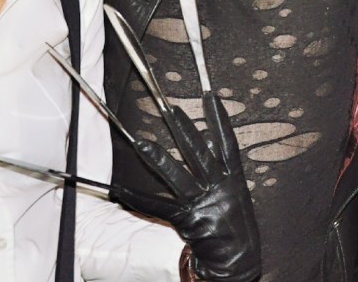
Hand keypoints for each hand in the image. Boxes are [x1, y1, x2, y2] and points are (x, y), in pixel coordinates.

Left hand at [116, 93, 259, 281]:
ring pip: (178, 177)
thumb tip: (212, 146)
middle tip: (171, 109)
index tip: (210, 96)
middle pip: (199, 154)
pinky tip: (119, 190)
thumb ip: (223, 172)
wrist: (239, 261)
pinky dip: (138, 198)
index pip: (227, 143)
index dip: (219, 120)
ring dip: (159, 159)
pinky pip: (158, 207)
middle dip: (185, 130)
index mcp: (234, 179)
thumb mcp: (238, 195)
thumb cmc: (236, 227)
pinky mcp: (188, 221)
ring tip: (142, 143)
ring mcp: (204, 204)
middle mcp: (219, 188)